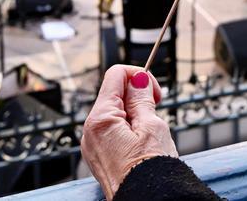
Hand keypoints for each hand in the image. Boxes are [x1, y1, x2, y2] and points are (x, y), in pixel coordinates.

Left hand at [82, 66, 171, 200]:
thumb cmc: (150, 170)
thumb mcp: (152, 126)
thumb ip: (142, 98)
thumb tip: (138, 79)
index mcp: (100, 119)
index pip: (116, 75)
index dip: (139, 77)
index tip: (155, 92)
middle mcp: (90, 131)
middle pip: (114, 94)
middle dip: (138, 97)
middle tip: (156, 113)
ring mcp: (93, 145)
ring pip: (115, 113)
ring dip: (135, 114)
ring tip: (150, 134)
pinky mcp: (99, 156)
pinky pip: (113, 131)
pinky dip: (129, 129)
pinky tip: (142, 144)